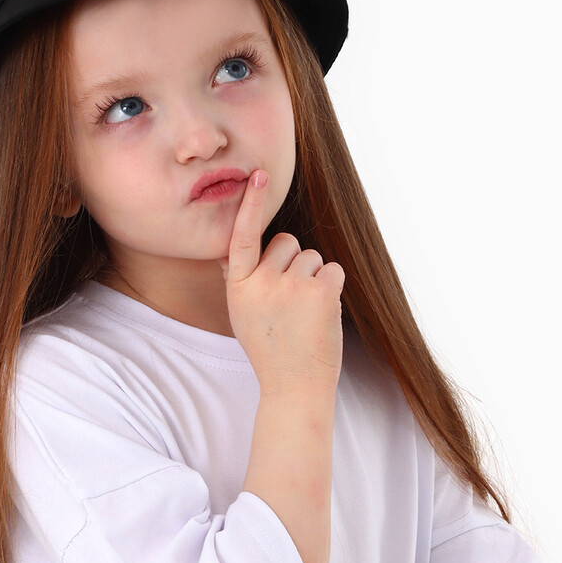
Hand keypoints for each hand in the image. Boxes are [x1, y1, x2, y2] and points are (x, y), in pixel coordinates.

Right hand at [219, 170, 344, 395]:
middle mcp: (261, 283)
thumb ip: (238, 280)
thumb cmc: (270, 349)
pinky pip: (332, 270)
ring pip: (312, 257)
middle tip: (291, 301)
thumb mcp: (242, 314)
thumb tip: (228, 252)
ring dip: (314, 279)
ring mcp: (291, 286)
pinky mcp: (321, 292)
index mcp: (238, 286)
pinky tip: (322, 314)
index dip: (251, 205)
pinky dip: (332, 288)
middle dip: (294, 263)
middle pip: (287, 243)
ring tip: (305, 314)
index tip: (259, 175)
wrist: (294, 387)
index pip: (241, 238)